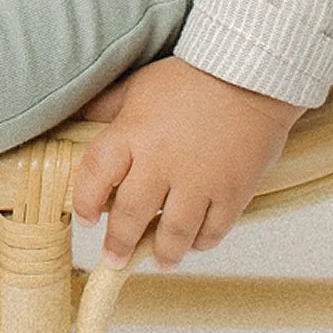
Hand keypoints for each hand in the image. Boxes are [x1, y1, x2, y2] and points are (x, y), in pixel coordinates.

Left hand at [71, 56, 298, 269]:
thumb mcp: (141, 84)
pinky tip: (195, 242)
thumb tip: (79, 121)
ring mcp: (199, 181)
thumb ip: (109, 108)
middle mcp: (162, 162)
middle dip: (119, 243)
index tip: (87, 218)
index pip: (95, 176)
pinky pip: (213, 230)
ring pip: (174, 234)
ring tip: (160, 260)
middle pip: (131, 216)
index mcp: (133, 133)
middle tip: (114, 258)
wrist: (253, 72)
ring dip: (164, 253)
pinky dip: (202, 241)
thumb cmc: (194, 75)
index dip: (85, 202)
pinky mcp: (233, 191)